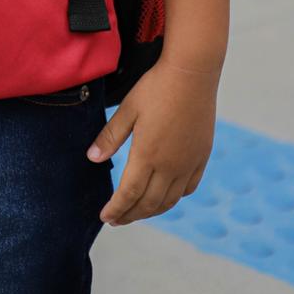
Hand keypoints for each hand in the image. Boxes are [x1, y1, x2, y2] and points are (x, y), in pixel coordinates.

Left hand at [86, 56, 219, 225]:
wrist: (192, 74)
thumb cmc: (156, 87)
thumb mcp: (127, 109)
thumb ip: (110, 137)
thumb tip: (92, 158)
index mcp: (147, 155)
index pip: (129, 194)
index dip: (116, 209)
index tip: (105, 217)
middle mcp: (170, 165)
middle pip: (149, 203)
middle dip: (130, 215)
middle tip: (117, 220)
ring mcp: (188, 163)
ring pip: (169, 200)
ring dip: (151, 211)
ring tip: (137, 212)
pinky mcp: (201, 156)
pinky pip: (188, 188)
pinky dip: (174, 198)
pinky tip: (166, 196)